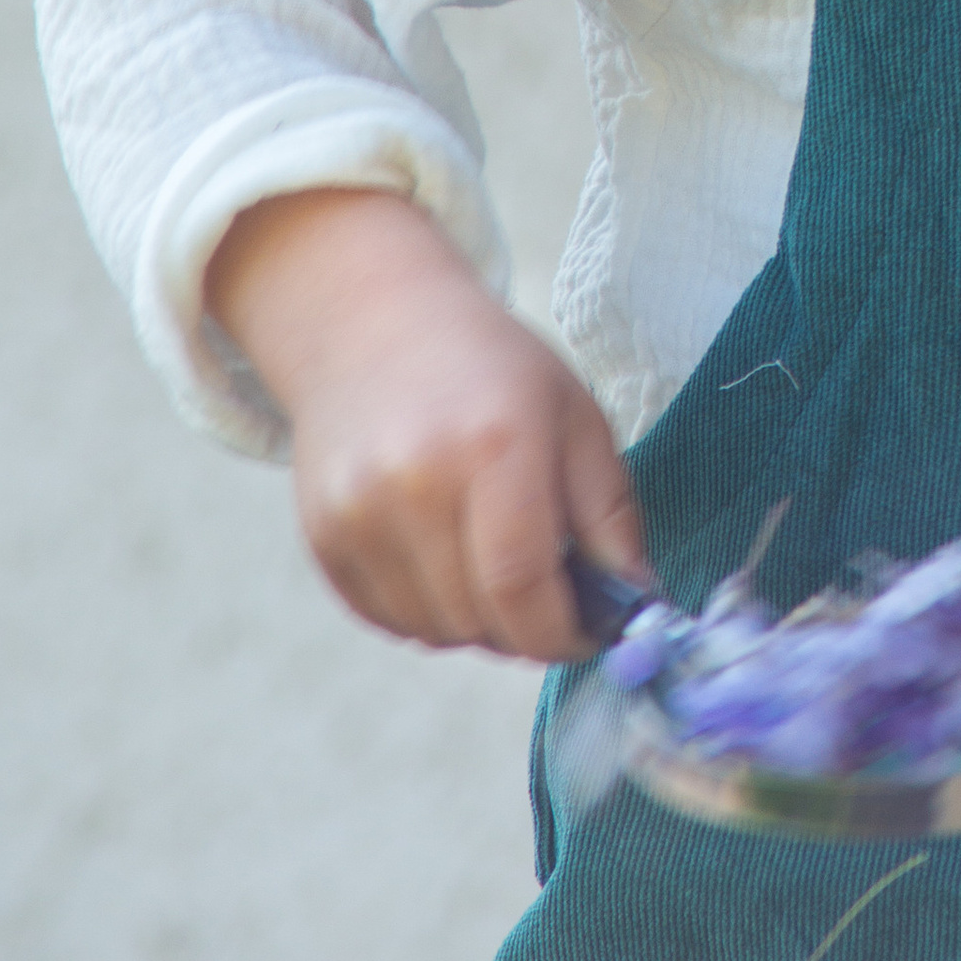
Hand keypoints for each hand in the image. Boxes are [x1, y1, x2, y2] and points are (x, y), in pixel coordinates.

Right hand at [205, 188, 649, 659]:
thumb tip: (638, 606)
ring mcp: (357, 513)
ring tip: (493, 565)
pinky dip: (427, 614)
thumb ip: (611, 516)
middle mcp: (414, 483)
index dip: (562, 632)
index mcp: (493, 445)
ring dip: (477, 625)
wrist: (373, 326)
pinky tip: (444, 559)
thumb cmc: (492, 370)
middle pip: (479, 621)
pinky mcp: (322, 536)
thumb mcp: (575, 416)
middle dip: (527, 631)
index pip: (521, 585)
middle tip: (550, 598)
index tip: (587, 635)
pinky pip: (387, 620)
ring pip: (433, 632)